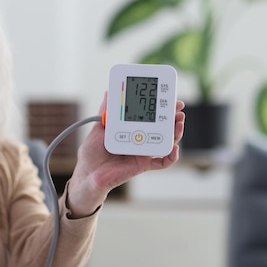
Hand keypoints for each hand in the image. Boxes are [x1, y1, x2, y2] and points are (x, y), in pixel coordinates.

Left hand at [66, 93, 184, 216]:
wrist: (88, 174)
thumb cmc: (92, 154)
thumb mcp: (98, 128)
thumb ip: (106, 112)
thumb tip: (108, 92)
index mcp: (131, 129)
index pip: (150, 116)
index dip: (161, 107)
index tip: (167, 98)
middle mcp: (140, 139)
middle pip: (162, 127)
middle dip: (173, 117)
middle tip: (178, 109)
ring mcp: (143, 152)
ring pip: (165, 142)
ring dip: (175, 133)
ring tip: (178, 123)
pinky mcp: (143, 164)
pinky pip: (161, 162)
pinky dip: (170, 156)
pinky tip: (173, 148)